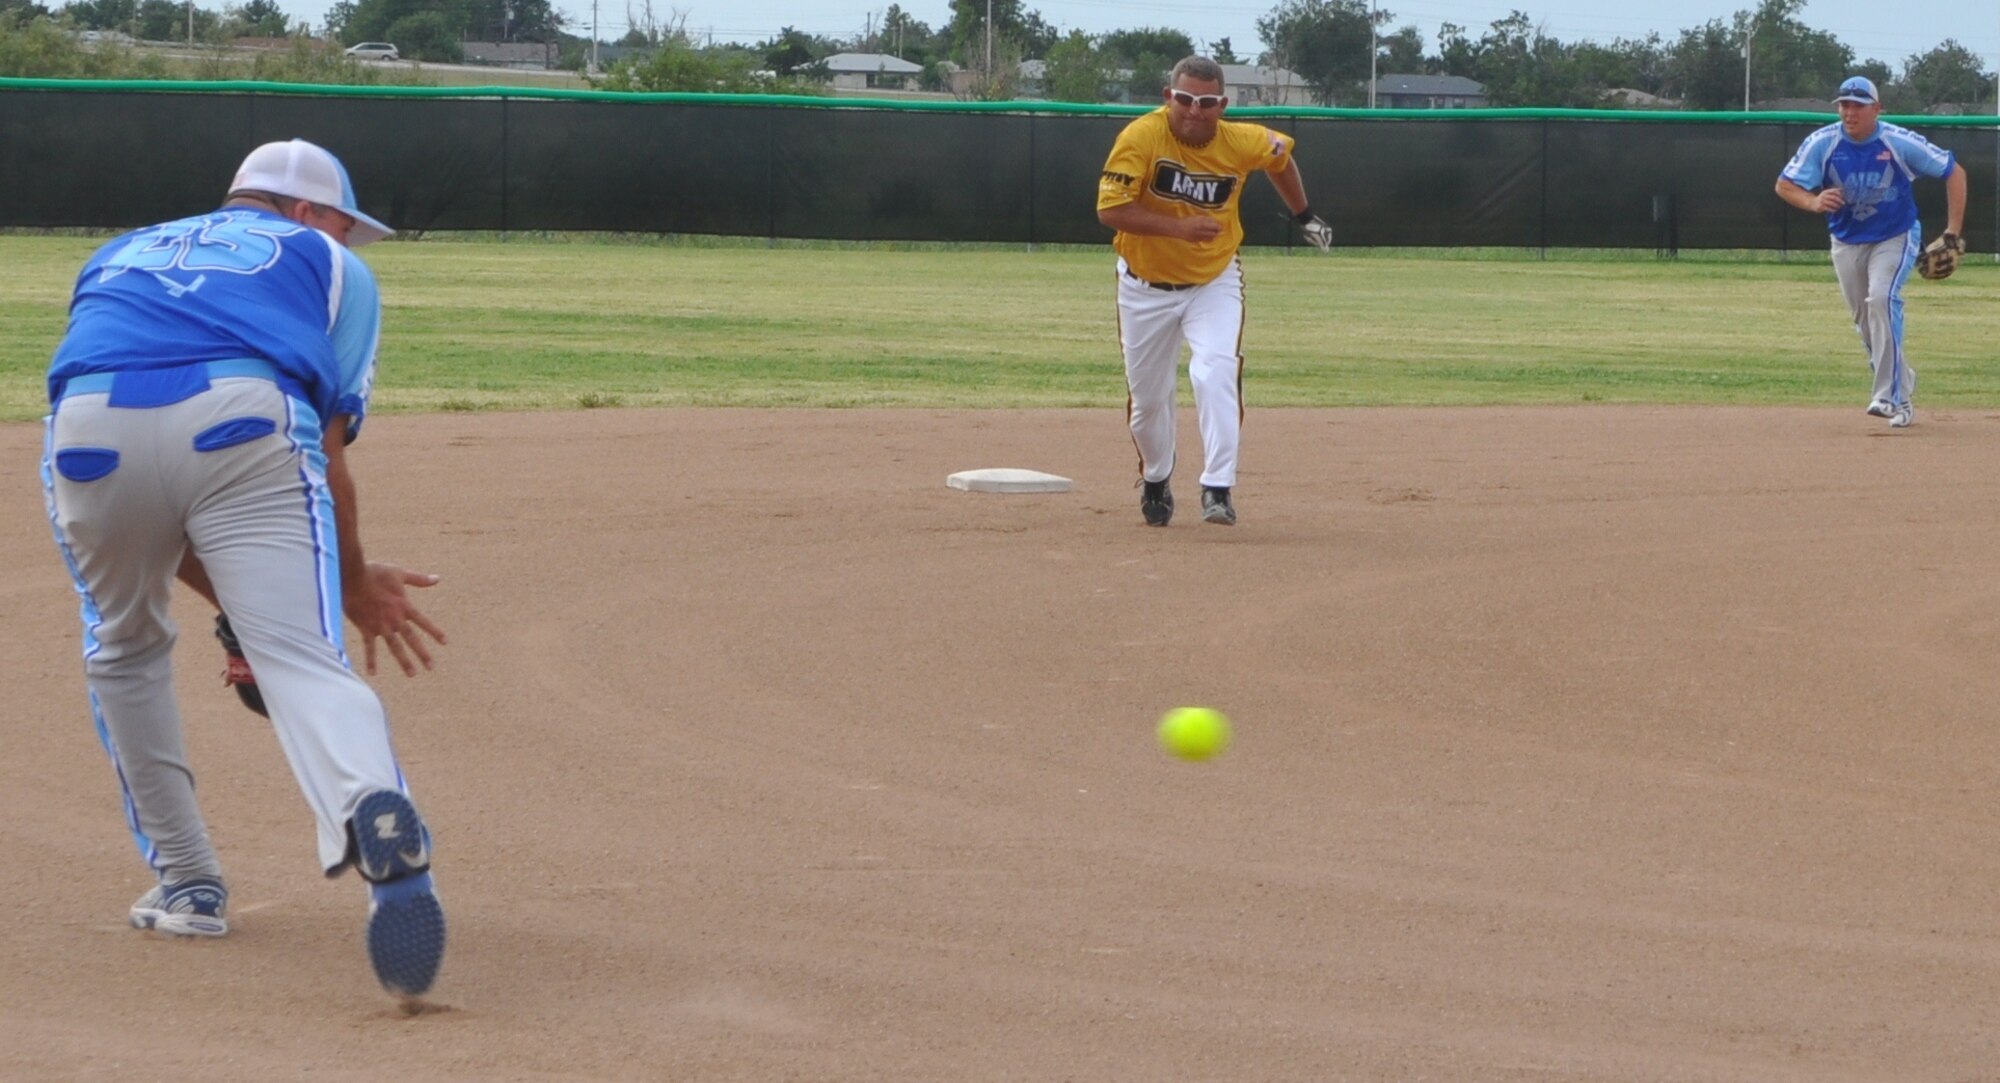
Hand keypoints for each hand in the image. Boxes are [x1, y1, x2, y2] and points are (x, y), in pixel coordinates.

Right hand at [343, 562, 447, 676]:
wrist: (352, 578)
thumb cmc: (375, 573)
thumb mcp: (399, 574)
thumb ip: (419, 579)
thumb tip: (438, 578)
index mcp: (403, 606)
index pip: (423, 622)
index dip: (434, 632)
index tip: (445, 642)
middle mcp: (394, 619)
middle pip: (411, 639)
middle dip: (422, 653)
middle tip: (431, 667)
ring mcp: (380, 625)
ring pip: (394, 646)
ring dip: (403, 661)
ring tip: (412, 673)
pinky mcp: (366, 628)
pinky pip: (369, 647)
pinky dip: (371, 660)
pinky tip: (373, 673)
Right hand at [1180, 216, 1223, 242]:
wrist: (1178, 228)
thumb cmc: (1188, 221)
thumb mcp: (1198, 217)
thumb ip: (1207, 219)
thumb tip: (1216, 221)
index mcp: (1202, 224)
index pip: (1215, 226)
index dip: (1219, 226)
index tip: (1221, 225)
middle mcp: (1201, 231)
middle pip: (1214, 233)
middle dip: (1218, 232)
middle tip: (1220, 230)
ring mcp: (1199, 237)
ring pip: (1210, 238)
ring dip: (1214, 236)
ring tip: (1216, 234)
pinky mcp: (1196, 241)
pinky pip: (1205, 241)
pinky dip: (1209, 239)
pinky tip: (1210, 237)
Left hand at [1299, 214, 1332, 251]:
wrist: (1304, 217)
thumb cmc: (1310, 227)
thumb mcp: (1316, 236)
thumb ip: (1322, 243)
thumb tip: (1327, 251)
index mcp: (1329, 231)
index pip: (1326, 243)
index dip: (1319, 244)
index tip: (1313, 240)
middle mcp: (1326, 229)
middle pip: (1321, 241)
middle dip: (1314, 241)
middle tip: (1308, 237)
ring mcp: (1320, 229)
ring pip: (1316, 239)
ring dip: (1311, 239)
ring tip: (1306, 235)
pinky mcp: (1315, 228)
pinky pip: (1313, 235)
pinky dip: (1309, 236)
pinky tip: (1305, 234)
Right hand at [1812, 188, 1844, 212]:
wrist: (1811, 203)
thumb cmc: (1821, 198)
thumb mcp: (1826, 193)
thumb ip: (1833, 191)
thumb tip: (1841, 189)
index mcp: (1825, 192)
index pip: (1834, 191)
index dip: (1839, 194)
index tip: (1843, 197)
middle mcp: (1823, 196)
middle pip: (1834, 197)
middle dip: (1840, 200)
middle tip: (1843, 203)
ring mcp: (1822, 201)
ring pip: (1832, 203)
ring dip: (1837, 206)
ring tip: (1839, 207)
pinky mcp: (1820, 207)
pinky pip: (1829, 208)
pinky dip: (1833, 210)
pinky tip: (1835, 210)